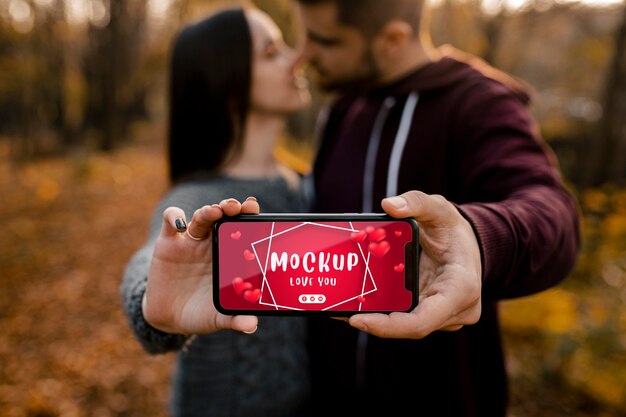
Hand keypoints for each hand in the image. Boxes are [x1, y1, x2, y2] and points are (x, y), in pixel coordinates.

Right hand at [142, 197, 259, 334]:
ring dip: (209, 211)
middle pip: (223, 217)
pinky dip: (174, 216)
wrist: (168, 319)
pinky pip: (170, 222)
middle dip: (231, 208)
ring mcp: (190, 242)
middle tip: (239, 207)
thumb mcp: (218, 318)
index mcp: (229, 255)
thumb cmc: (200, 314)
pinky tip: (180, 222)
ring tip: (216, 212)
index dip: (248, 217)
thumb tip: (251, 325)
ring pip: (201, 217)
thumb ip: (234, 319)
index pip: (241, 229)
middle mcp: (212, 243)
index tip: (255, 211)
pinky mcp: (168, 243)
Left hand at [348, 191, 481, 337]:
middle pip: (407, 326)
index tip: (357, 320)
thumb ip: (416, 202)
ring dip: (373, 318)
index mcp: (461, 288)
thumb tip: (389, 205)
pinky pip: (404, 319)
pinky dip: (380, 313)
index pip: (422, 320)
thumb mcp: (440, 209)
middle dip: (372, 321)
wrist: (469, 246)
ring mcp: (444, 317)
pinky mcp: (431, 316)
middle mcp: (456, 310)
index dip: (389, 326)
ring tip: (338, 306)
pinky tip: (353, 304)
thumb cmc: (455, 230)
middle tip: (335, 308)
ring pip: (404, 324)